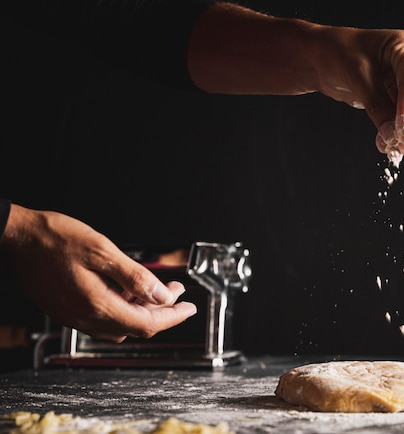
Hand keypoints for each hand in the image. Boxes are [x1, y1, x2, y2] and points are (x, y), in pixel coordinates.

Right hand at [0, 204, 196, 341]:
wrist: (17, 238)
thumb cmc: (56, 238)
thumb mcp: (103, 251)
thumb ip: (136, 277)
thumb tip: (164, 296)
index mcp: (97, 304)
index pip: (146, 323)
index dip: (173, 317)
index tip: (190, 308)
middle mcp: (85, 317)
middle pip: (135, 327)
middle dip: (162, 312)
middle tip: (176, 292)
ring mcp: (74, 317)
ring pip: (120, 325)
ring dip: (142, 311)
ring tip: (156, 290)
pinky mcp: (67, 310)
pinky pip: (103, 319)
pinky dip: (123, 309)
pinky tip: (128, 291)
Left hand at [313, 26, 403, 165]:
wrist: (323, 56)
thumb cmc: (338, 54)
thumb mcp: (357, 78)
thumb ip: (377, 106)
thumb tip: (391, 135)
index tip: (403, 135)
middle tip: (400, 147)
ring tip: (391, 148)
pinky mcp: (400, 92)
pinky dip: (397, 128)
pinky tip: (387, 142)